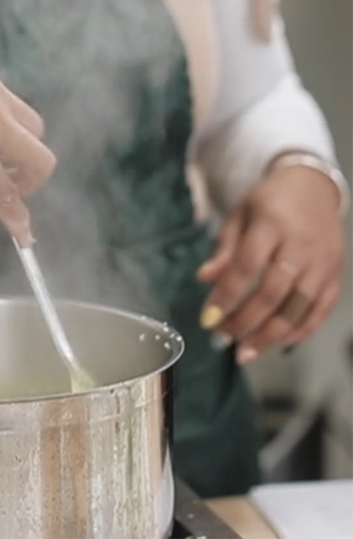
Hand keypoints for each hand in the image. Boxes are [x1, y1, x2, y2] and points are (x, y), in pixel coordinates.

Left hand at [197, 161, 346, 362]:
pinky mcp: (336, 276)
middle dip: (247, 320)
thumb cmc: (269, 202)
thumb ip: (224, 248)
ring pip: (299, 307)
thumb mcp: (239, 214)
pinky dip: (302, 330)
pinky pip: (321, 310)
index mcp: (272, 224)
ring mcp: (323, 263)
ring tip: (247, 352)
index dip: (227, 294)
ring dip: (272, 334)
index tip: (208, 317)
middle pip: (274, 291)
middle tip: (223, 338)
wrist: (313, 188)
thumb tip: (203, 279)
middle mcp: (301, 245)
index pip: (247, 265)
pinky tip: (280, 343)